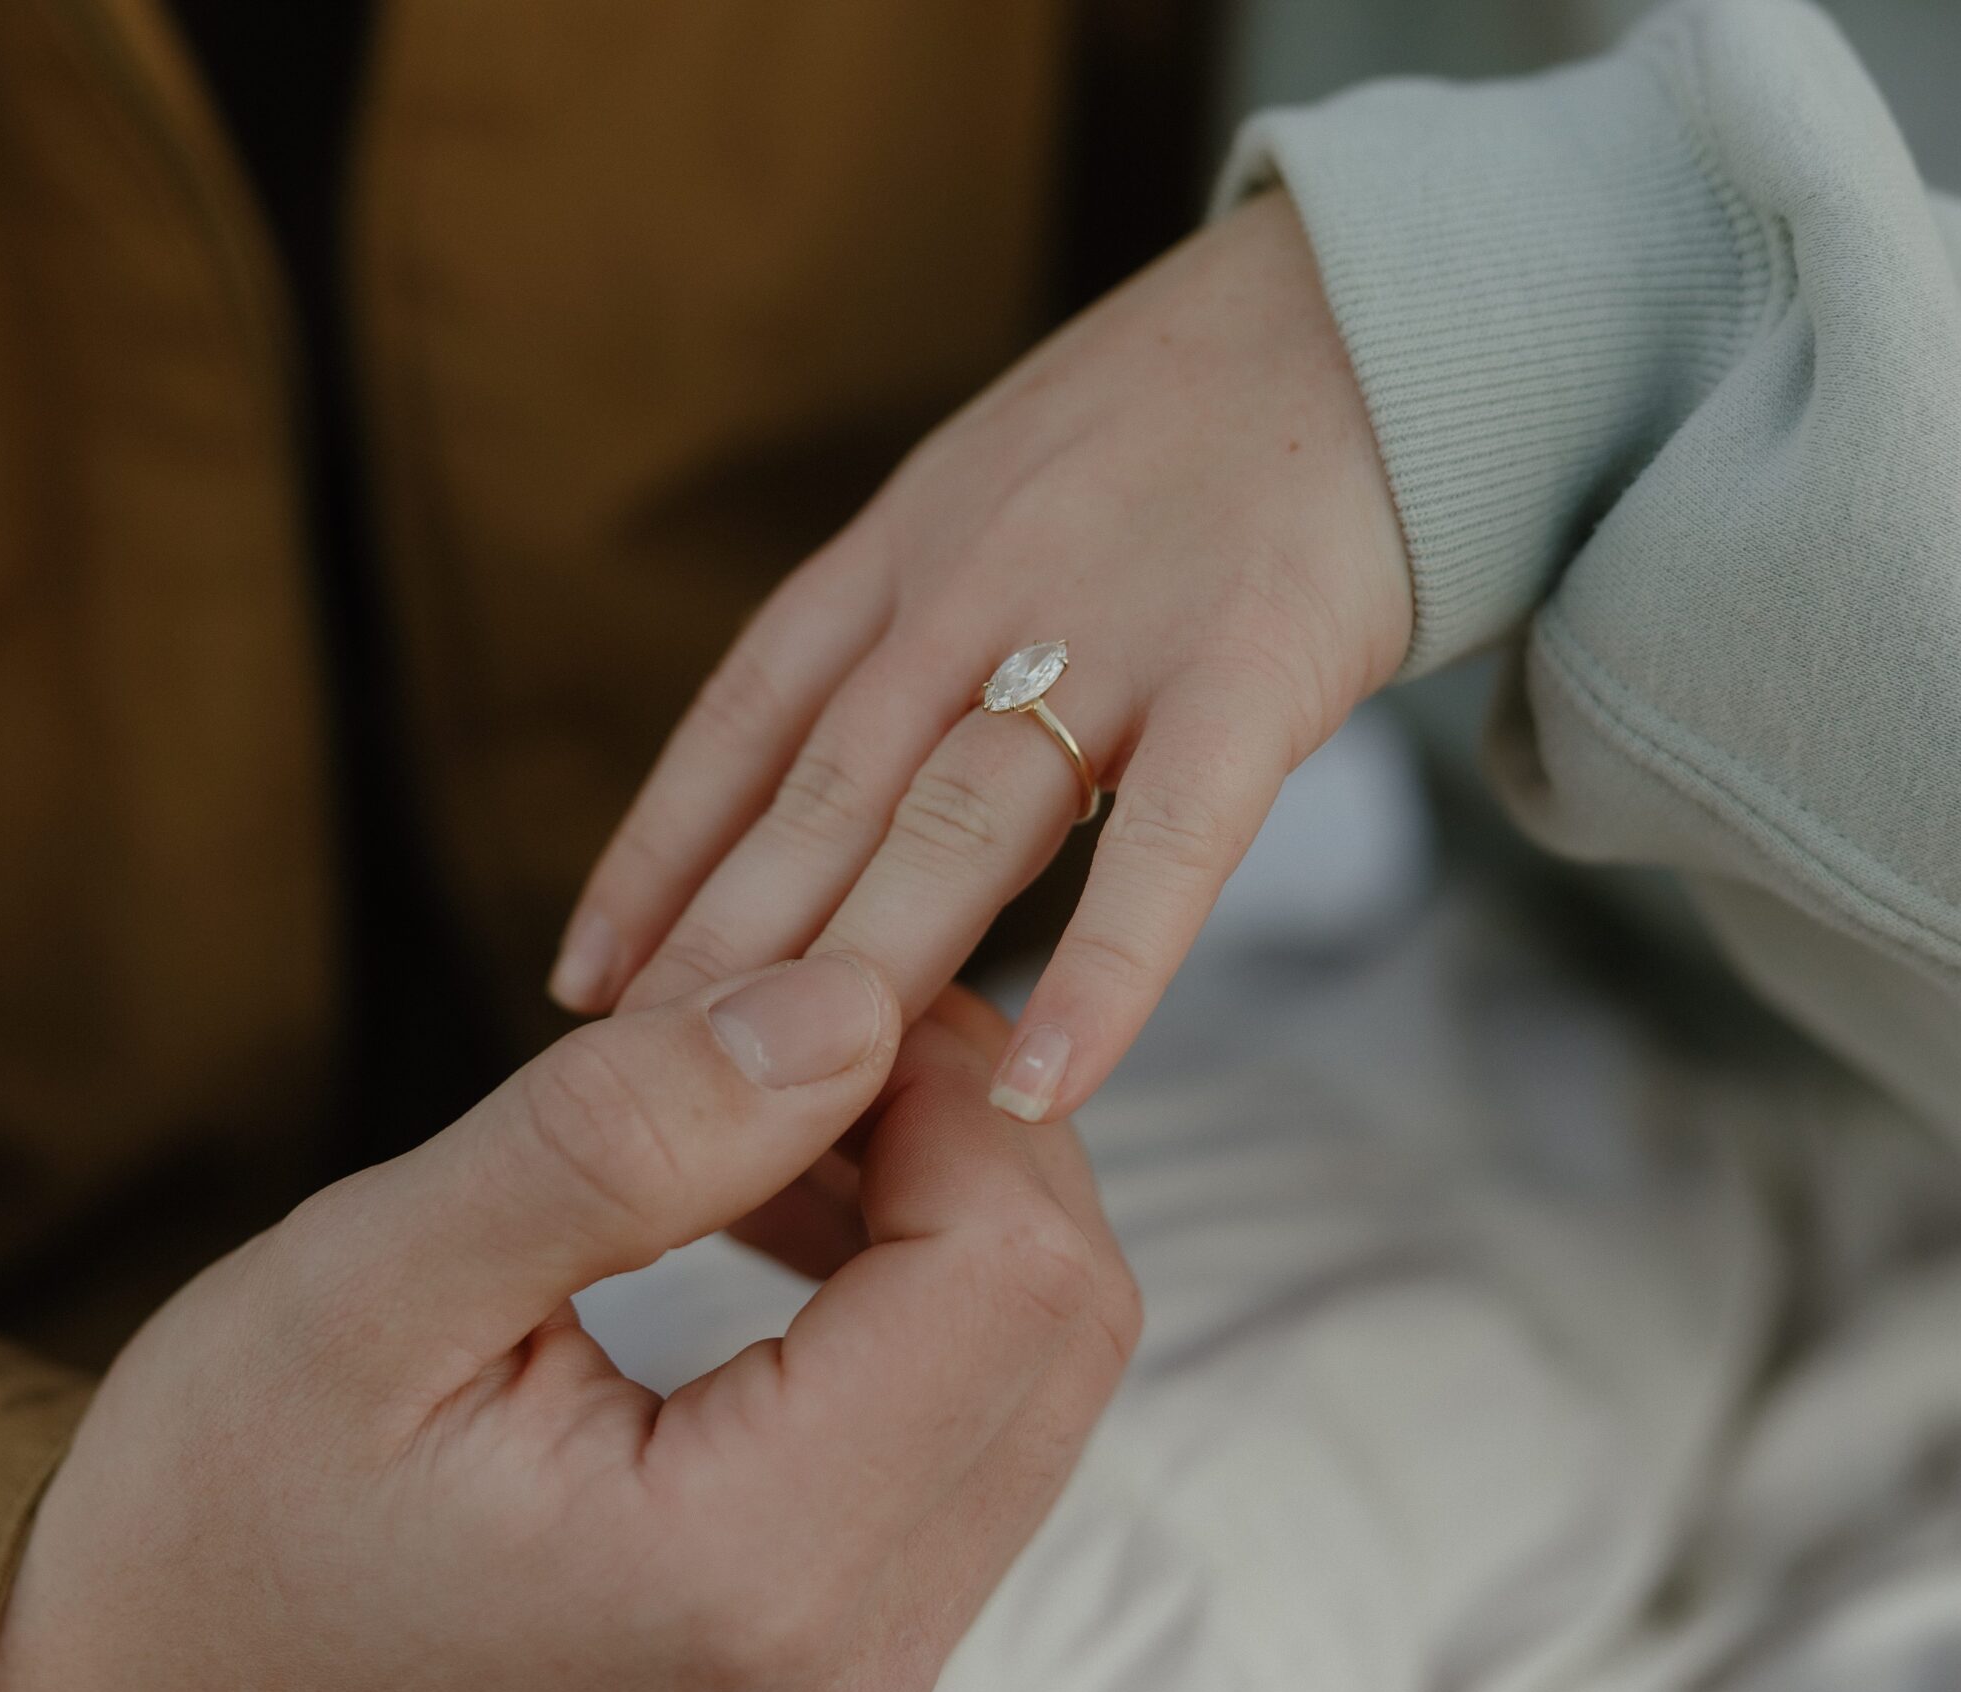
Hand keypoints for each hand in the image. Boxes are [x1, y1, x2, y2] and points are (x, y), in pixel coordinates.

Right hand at [0, 959, 1138, 1691]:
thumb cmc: (219, 1516)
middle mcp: (851, 1655)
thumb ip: (617, 1140)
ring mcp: (859, 1670)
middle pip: (1064, 1324)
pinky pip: (963, 1435)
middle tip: (798, 1018)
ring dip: (940, 1201)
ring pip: (1034, 1376)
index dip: (951, 1078)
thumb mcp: (372, 1293)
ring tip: (761, 1109)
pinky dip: (905, 1292)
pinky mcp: (838, 1646)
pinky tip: (768, 1216)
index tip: (816, 978)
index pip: (1008, 1270)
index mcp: (745, 1574)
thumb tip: (845, 1001)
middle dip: (968, 1124)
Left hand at [553, 191, 1409, 1124]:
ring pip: (950, 826)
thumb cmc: (1185, 426)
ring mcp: (1107, 632)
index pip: (746, 717)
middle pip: (820, 795)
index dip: (658, 851)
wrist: (1376, 309)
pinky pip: (1167, 845)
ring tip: (777, 1114)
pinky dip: (1102, 973)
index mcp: (906, 545)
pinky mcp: (1252, 670)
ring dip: (854, 973)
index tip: (584, 977)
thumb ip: (915, 614)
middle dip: (721, 950)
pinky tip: (1041, 1087)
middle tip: (638, 1085)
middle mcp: (972, 591)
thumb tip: (832, 771)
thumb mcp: (998, 484)